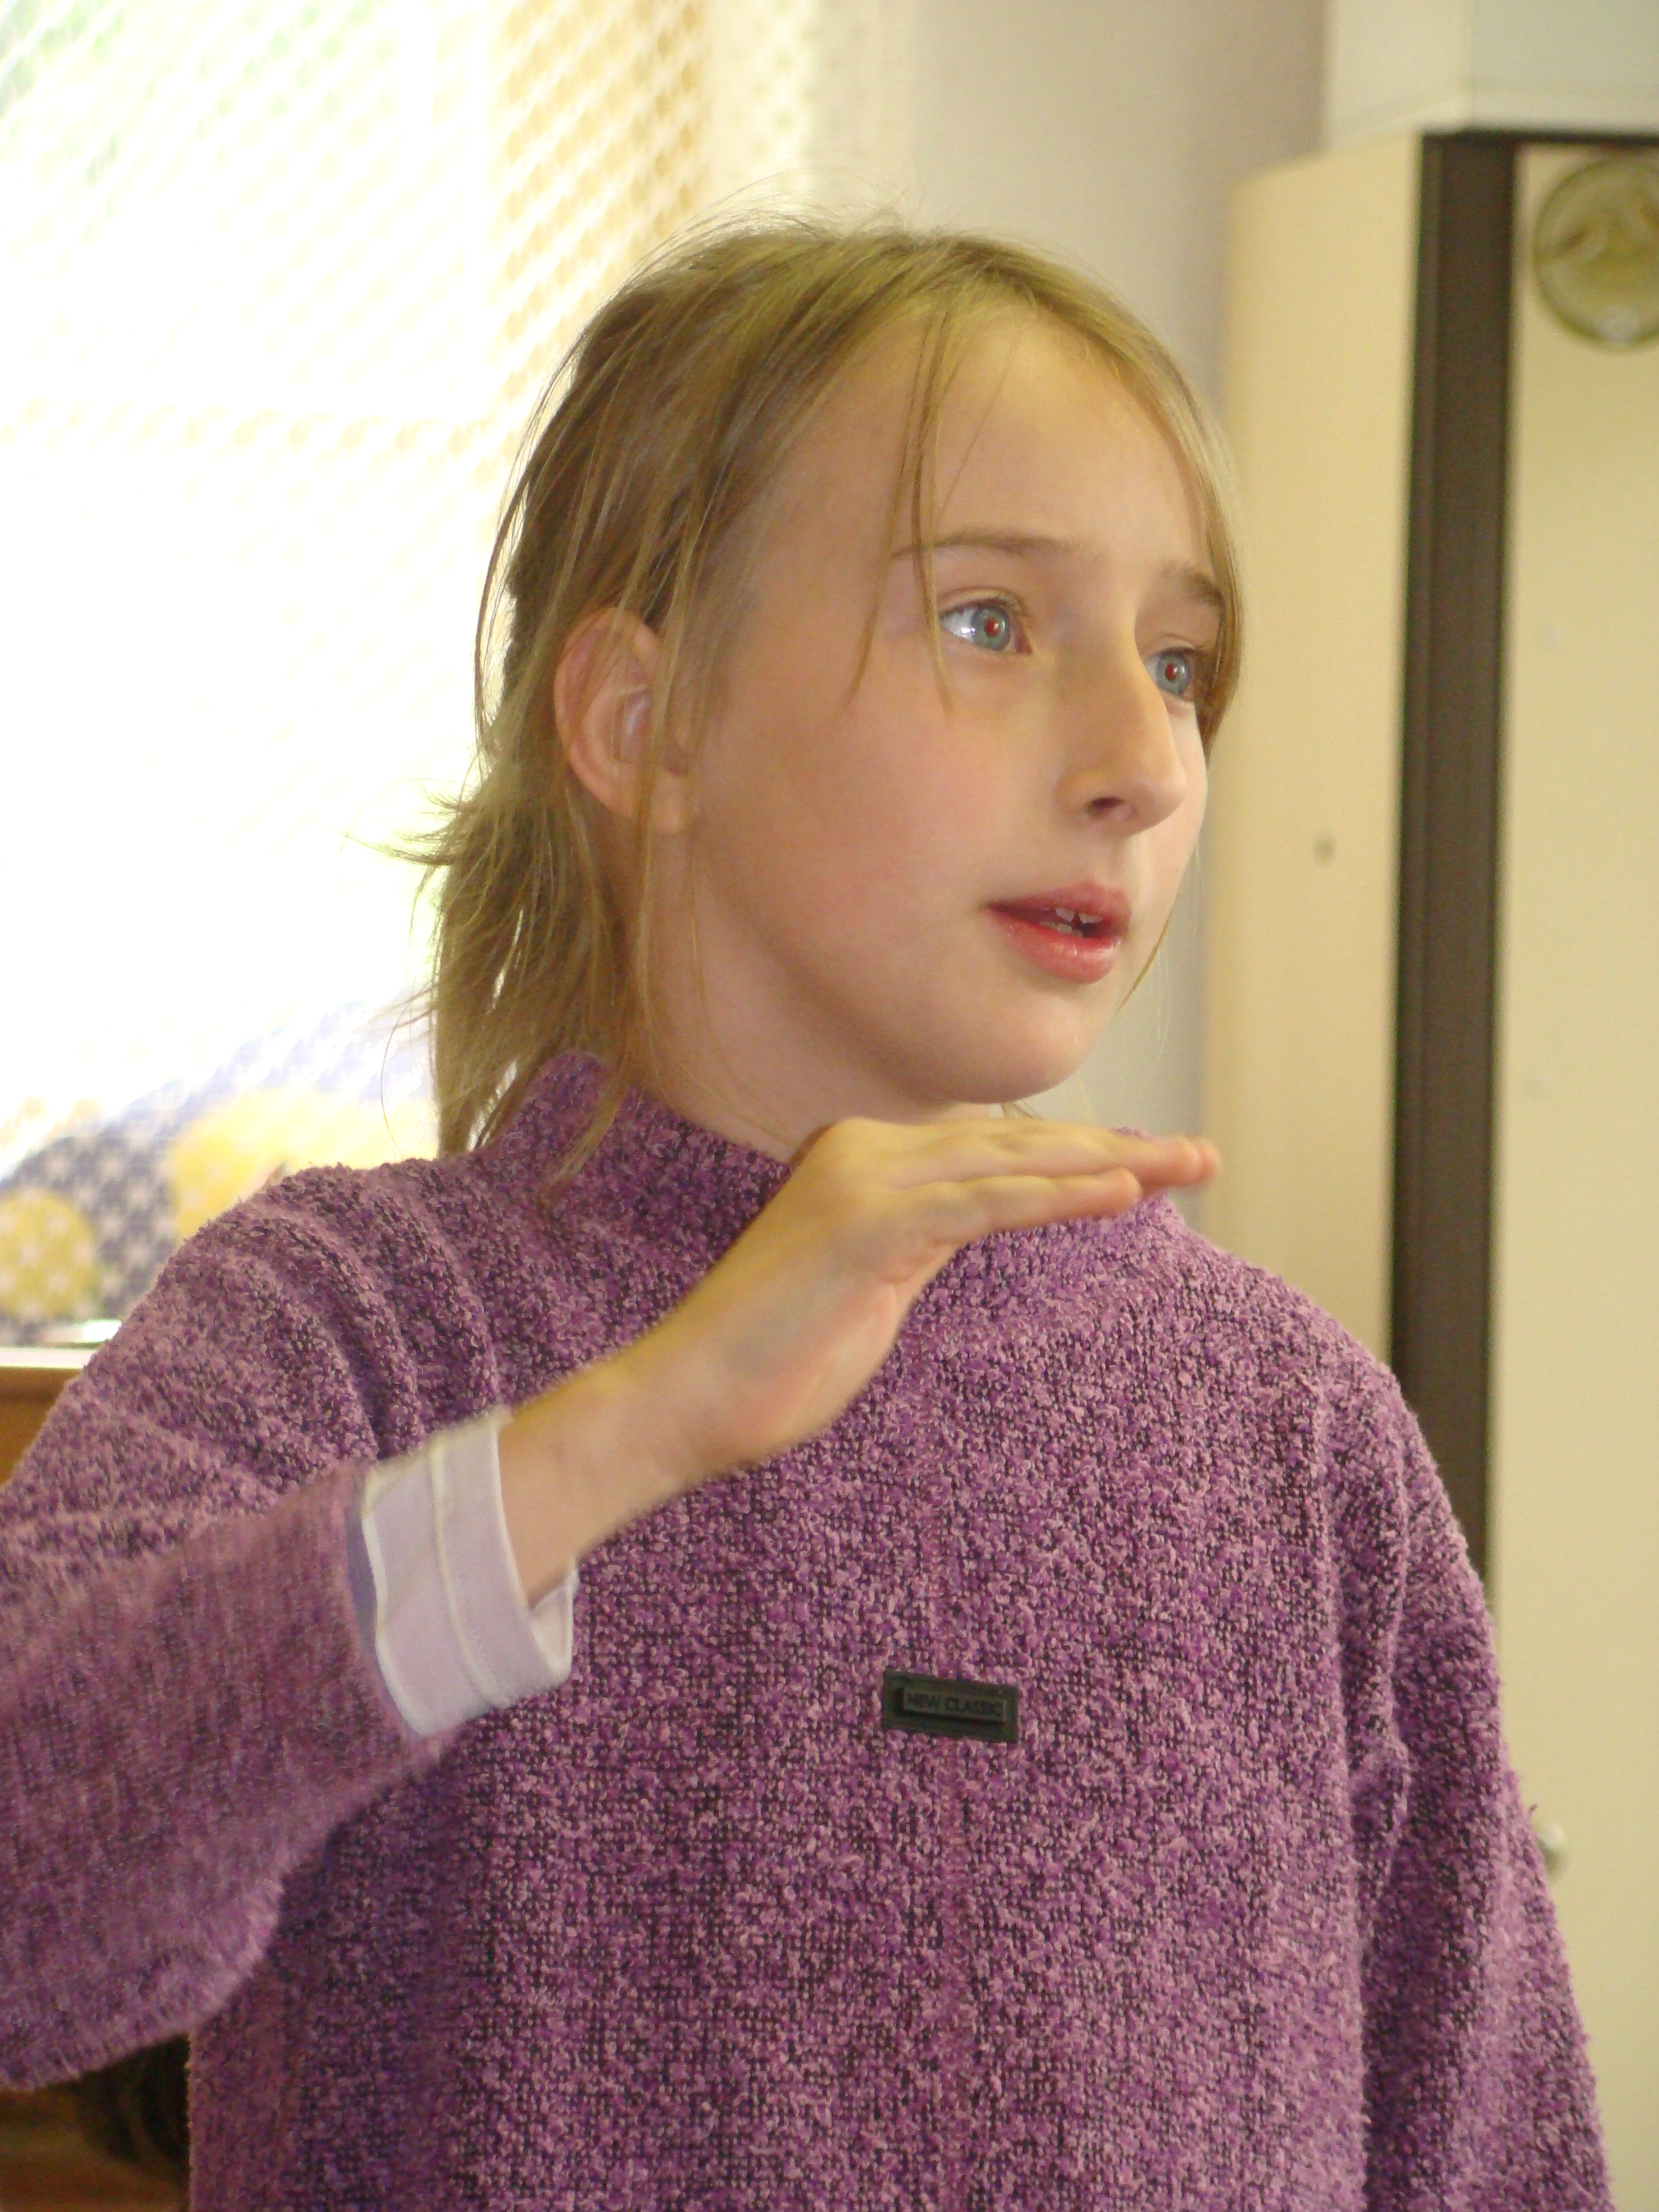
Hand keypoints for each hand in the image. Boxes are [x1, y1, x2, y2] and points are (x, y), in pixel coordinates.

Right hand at [500, 1116, 1215, 1600]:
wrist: (686, 1395)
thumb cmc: (773, 1359)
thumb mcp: (870, 1283)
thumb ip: (924, 1239)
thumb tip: (987, 1219)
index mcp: (864, 1158)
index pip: (997, 1144)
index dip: (1081, 1150)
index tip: (1154, 1161)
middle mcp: (865, 1151)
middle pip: (1019, 1139)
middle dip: (1119, 1146)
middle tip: (1202, 1154)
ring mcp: (864, 1182)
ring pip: (1013, 1160)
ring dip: (1112, 1162)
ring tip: (1187, 1165)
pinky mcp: (866, 1225)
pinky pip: (984, 1204)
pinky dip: (1056, 1195)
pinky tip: (1121, 1192)